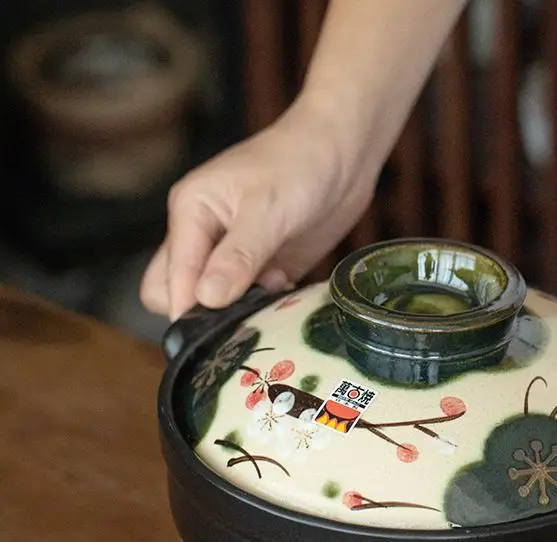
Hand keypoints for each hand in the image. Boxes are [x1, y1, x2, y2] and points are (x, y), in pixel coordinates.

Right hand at [140, 92, 378, 319]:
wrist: (344, 153)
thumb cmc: (300, 163)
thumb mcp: (267, 210)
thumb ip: (237, 256)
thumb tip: (206, 298)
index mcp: (191, 212)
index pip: (169, 278)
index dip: (189, 308)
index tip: (216, 330)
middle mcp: (205, 235)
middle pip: (178, 293)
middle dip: (204, 315)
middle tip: (244, 317)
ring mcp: (234, 254)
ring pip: (215, 302)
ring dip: (238, 314)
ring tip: (270, 303)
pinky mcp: (264, 267)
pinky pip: (251, 302)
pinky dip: (264, 308)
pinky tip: (287, 296)